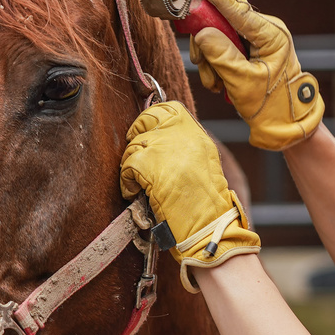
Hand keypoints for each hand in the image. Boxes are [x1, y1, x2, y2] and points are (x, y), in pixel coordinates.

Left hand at [119, 102, 259, 291]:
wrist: (207, 226)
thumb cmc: (206, 205)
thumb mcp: (203, 164)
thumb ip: (184, 147)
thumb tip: (159, 140)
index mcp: (197, 135)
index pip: (170, 108)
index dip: (153, 118)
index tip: (147, 133)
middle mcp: (181, 136)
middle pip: (147, 120)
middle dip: (137, 135)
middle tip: (136, 155)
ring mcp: (164, 148)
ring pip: (134, 145)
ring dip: (131, 164)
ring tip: (137, 182)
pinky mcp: (148, 166)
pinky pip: (127, 166)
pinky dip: (127, 181)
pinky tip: (134, 192)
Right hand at [188, 0, 324, 150]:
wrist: (285, 124)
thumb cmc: (271, 105)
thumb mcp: (243, 82)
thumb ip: (222, 55)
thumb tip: (202, 32)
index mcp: (271, 35)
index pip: (237, 8)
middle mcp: (266, 31)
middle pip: (223, 19)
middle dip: (206, 41)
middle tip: (200, 62)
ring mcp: (258, 39)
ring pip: (218, 35)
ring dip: (210, 60)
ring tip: (215, 82)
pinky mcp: (250, 48)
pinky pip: (223, 47)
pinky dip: (216, 65)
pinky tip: (219, 83)